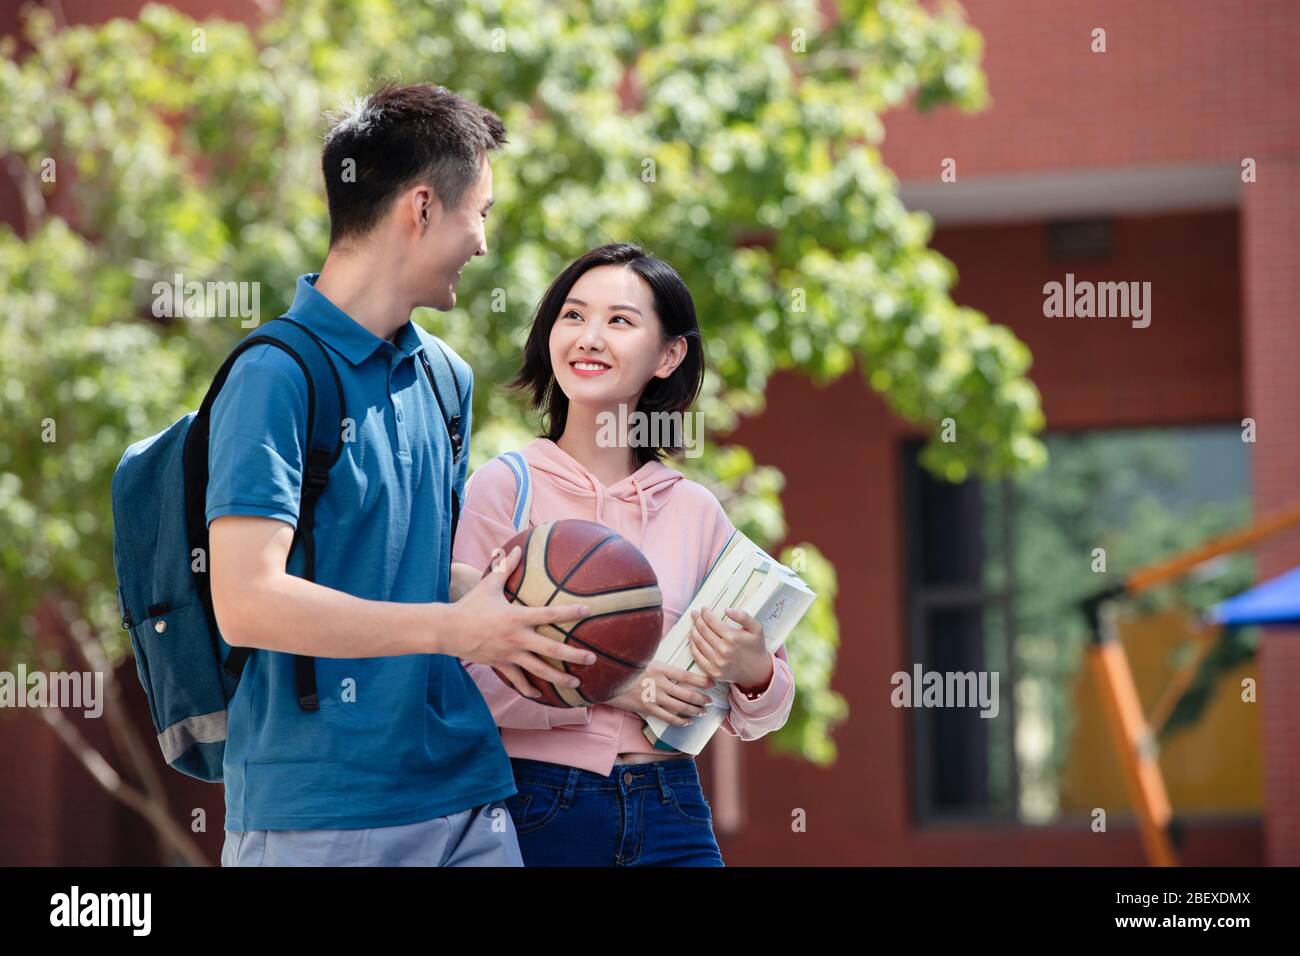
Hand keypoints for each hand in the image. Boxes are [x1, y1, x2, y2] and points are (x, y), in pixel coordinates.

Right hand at [446, 546, 593, 698]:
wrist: (448, 630)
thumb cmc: (470, 605)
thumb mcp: (488, 585)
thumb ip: (505, 568)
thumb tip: (517, 548)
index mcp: (517, 617)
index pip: (549, 614)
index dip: (570, 612)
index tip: (588, 611)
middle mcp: (517, 638)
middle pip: (551, 649)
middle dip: (573, 655)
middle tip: (591, 658)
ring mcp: (510, 654)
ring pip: (539, 669)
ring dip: (559, 677)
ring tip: (576, 682)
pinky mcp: (501, 665)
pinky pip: (518, 679)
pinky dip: (529, 689)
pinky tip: (542, 695)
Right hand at [606, 661, 715, 726]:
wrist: (608, 680)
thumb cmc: (627, 668)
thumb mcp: (645, 660)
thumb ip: (662, 666)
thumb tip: (676, 667)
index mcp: (661, 668)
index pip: (687, 676)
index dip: (702, 681)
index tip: (712, 683)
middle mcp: (660, 683)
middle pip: (688, 694)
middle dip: (702, 699)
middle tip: (709, 701)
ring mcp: (654, 697)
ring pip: (681, 708)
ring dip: (694, 711)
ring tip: (701, 712)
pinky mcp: (647, 709)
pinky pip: (668, 718)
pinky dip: (680, 721)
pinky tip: (686, 722)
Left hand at [687, 608, 771, 690]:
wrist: (757, 671)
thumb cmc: (755, 648)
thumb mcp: (756, 628)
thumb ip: (743, 616)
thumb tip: (727, 610)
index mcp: (732, 637)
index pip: (712, 621)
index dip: (705, 613)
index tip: (703, 609)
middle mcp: (723, 650)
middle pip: (703, 630)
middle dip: (697, 620)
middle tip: (695, 614)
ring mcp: (717, 662)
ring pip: (698, 642)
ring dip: (693, 630)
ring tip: (693, 624)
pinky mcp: (713, 671)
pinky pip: (697, 657)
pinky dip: (692, 646)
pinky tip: (692, 638)